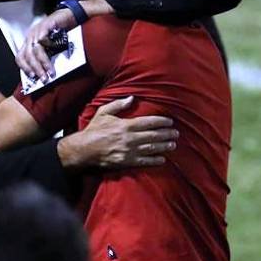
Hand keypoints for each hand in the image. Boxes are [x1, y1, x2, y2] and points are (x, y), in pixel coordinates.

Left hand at [16, 7, 77, 80]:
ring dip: (43, 62)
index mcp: (29, 42)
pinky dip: (47, 46)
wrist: (69, 15)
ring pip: (35, 49)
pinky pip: (43, 37)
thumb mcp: (51, 47)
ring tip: (50, 71)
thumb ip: (47, 56)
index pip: (20, 57)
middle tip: (44, 79)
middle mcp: (31, 36)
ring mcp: (37, 30)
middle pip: (27, 55)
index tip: (32, 77)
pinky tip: (54, 53)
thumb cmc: (61, 33)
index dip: (25, 68)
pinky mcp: (46, 25)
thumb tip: (45, 74)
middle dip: (36, 69)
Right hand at [56, 96, 177, 169]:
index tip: (170, 122)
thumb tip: (131, 98)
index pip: (149, 122)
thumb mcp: (103, 113)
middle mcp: (130, 138)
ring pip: (151, 148)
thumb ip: (118, 105)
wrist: (84, 150)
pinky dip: (154, 160)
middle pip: (153, 135)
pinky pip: (144, 161)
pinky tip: (163, 159)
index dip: (161, 121)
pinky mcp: (127, 162)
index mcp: (126, 125)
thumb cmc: (93, 130)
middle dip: (166, 134)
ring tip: (172, 145)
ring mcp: (129, 151)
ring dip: (164, 146)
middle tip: (176, 133)